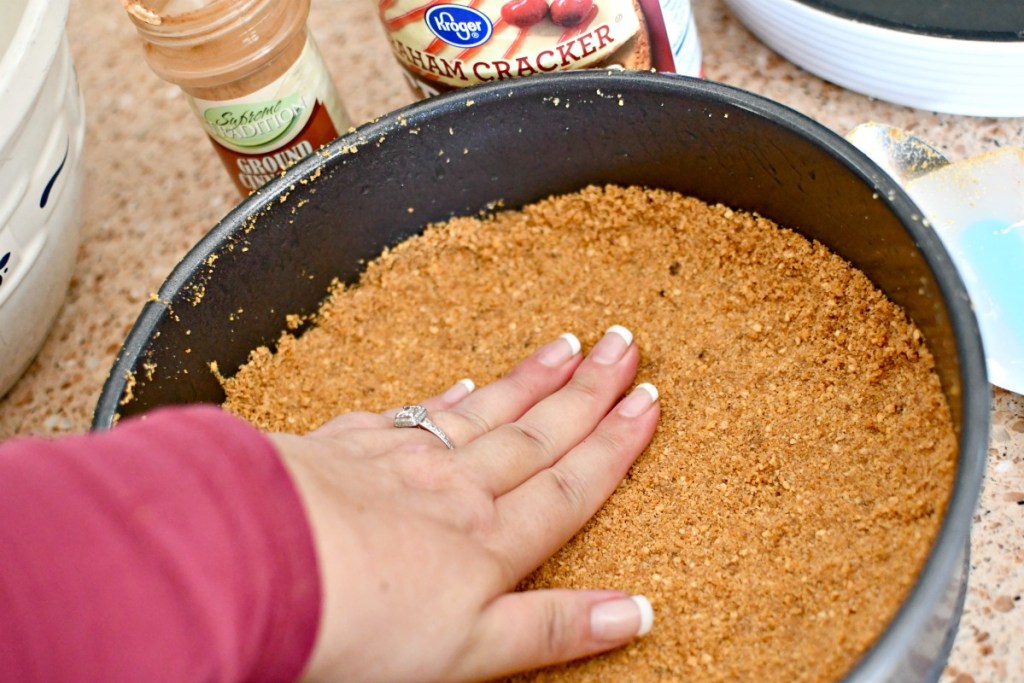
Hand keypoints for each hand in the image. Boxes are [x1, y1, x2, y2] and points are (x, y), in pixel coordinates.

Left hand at [272, 325, 659, 682]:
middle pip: (536, 432)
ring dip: (531, 380)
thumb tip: (638, 612)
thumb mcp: (471, 650)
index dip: (615, 444)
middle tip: (625, 343)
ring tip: (568, 345)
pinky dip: (447, 398)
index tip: (649, 401)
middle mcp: (455, 488)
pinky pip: (413, 413)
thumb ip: (553, 628)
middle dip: (587, 390)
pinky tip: (466, 384)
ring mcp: (400, 459)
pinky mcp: (347, 446)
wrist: (255, 565)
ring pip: (484, 411)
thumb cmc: (359, 625)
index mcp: (489, 540)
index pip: (570, 484)